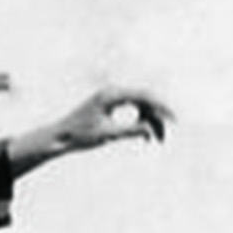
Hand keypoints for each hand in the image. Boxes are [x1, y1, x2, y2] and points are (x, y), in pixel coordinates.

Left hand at [52, 86, 172, 149]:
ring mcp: (111, 97)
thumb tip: (151, 129)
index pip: (143, 95)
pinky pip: (132, 110)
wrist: (59, 136)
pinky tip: (146, 137)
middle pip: (145, 99)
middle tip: (172, 128)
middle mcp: (112, 92)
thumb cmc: (79, 136)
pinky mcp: (110, 105)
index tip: (173, 119)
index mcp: (111, 94)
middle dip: (159, 115)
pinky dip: (140, 122)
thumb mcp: (107, 135)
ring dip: (150, 121)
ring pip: (140, 105)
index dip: (161, 106)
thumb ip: (130, 131)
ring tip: (157, 140)